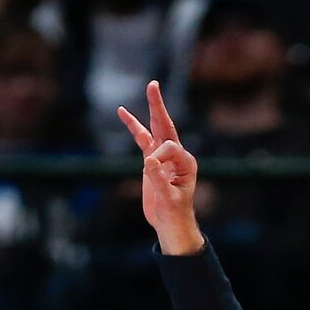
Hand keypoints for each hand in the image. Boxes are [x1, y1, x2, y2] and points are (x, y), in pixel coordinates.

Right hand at [117, 82, 203, 256]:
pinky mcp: (152, 160)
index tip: (151, 171)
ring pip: (155, 128)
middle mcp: (177, 155)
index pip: (169, 147)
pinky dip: (134, 126)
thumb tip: (148, 160)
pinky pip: (142, 139)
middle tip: (153, 85)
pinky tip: (123, 113)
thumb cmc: (174, 214)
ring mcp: (163, 156)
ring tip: (150, 88)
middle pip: (166, 125)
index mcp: (187, 163)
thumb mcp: (168, 199)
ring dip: (150, 110)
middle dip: (158, 106)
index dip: (158, 157)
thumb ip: (159, 180)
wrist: (170, 225)